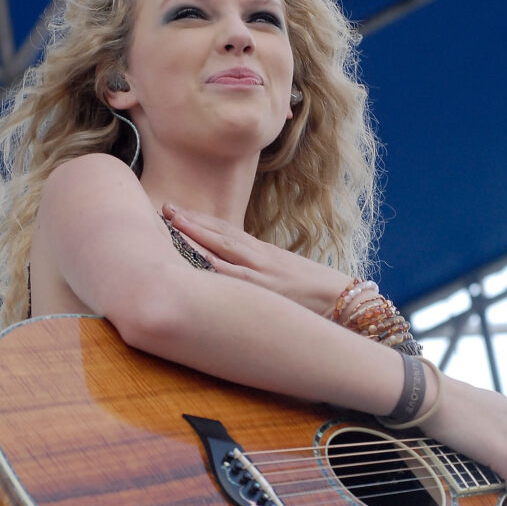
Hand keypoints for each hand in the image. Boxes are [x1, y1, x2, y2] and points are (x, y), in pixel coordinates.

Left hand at [162, 204, 348, 315]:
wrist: (341, 298)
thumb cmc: (313, 290)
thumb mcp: (282, 273)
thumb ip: (258, 270)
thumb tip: (234, 273)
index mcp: (262, 252)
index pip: (225, 230)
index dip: (200, 220)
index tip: (177, 211)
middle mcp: (258, 257)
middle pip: (219, 233)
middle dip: (191, 221)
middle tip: (164, 207)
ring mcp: (261, 272)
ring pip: (223, 249)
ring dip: (197, 235)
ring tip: (172, 224)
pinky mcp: (267, 289)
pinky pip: (237, 276)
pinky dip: (217, 266)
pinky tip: (198, 259)